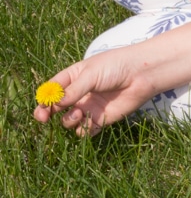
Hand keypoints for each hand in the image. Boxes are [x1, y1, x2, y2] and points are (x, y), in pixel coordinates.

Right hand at [33, 47, 157, 136]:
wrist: (141, 75)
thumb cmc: (115, 67)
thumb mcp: (90, 74)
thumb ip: (73, 91)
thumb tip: (55, 105)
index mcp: (73, 77)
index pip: (52, 90)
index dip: (44, 99)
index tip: (41, 106)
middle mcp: (79, 94)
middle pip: (56, 108)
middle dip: (47, 113)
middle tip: (44, 118)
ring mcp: (89, 107)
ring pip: (69, 121)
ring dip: (68, 120)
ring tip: (79, 112)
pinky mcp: (101, 119)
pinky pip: (85, 130)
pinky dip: (83, 130)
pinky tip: (89, 123)